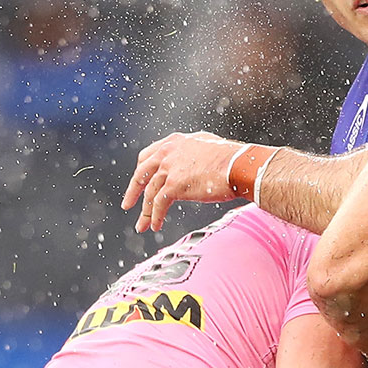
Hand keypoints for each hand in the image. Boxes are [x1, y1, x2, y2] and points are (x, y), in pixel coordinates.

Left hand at [122, 131, 241, 231]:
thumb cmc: (231, 158)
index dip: (142, 171)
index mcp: (174, 142)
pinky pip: (158, 204)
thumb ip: (192, 152)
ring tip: (142, 225)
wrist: (239, 166)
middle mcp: (167, 152)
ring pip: (149, 192)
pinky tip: (155, 225)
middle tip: (128, 204)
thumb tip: (192, 162)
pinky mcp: (174, 185)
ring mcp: (169, 168)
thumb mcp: (206, 145)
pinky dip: (155, 216)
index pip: (148, 155)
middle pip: (141, 173)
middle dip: (133, 191)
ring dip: (145, 211)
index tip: (140, 182)